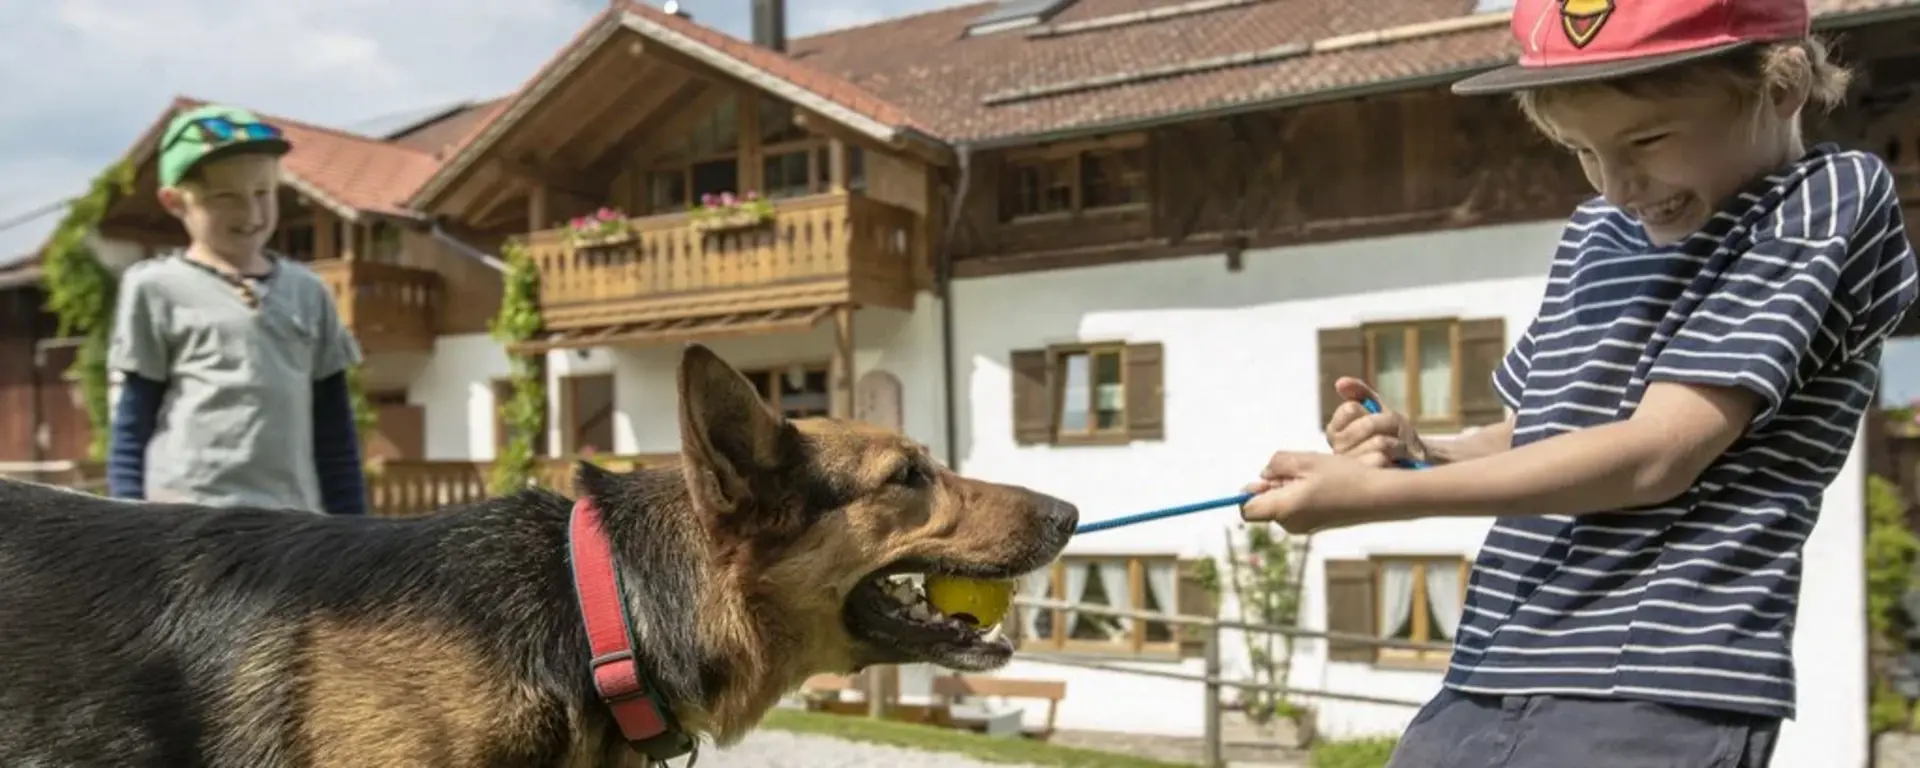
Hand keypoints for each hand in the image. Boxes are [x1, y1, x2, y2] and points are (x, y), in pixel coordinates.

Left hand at [1239, 451, 1383, 533]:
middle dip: (1275, 484)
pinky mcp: (1316, 525)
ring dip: (1291, 486)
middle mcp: (1290, 525)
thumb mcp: (1305, 460)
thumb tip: (1264, 475)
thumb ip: (1276, 465)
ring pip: (1283, 503)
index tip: (1265, 479)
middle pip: (1266, 504)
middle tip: (1300, 470)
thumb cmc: (1342, 477)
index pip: (1248, 510)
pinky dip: (1303, 494)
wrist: (1378, 497)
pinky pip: (1298, 508)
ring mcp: (1304, 528)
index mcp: (1283, 510)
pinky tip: (1324, 484)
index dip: (1249, 493)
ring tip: (1316, 475)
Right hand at [1325, 377, 1427, 467]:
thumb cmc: (1392, 432)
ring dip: (1397, 442)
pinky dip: (1398, 457)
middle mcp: (1337, 450)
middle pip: (1368, 425)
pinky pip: (1386, 459)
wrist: (1412, 460)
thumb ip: (1359, 392)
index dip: (1371, 411)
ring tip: (1397, 448)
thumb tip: (1340, 382)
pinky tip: (1396, 462)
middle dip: (1389, 424)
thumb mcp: (1378, 408)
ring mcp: (1351, 468)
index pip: (1351, 408)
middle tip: (1396, 432)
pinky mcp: (1367, 481)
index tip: (1378, 417)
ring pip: (1379, 442)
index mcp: (1334, 431)